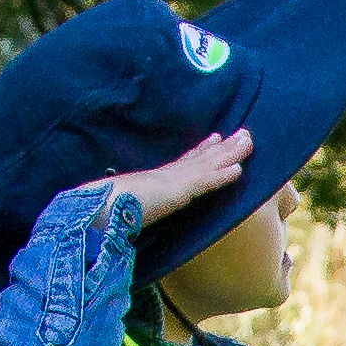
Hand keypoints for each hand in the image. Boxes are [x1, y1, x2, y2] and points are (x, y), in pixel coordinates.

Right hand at [105, 130, 255, 233]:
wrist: (96, 208)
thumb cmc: (105, 208)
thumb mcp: (124, 205)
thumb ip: (131, 207)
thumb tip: (123, 212)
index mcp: (156, 179)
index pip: (185, 162)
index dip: (203, 150)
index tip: (216, 138)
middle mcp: (167, 175)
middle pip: (202, 157)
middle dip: (225, 146)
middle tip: (245, 133)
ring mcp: (173, 181)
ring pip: (209, 164)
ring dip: (231, 153)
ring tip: (249, 140)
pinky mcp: (176, 192)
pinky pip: (204, 182)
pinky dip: (222, 176)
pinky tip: (239, 169)